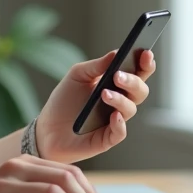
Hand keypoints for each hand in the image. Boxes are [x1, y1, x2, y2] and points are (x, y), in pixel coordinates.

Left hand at [33, 49, 154, 163]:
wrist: (47, 128)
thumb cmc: (64, 100)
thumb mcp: (77, 76)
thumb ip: (96, 65)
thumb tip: (116, 53)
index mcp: (116, 84)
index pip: (138, 72)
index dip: (146, 63)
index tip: (146, 53)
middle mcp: (120, 102)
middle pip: (140, 90)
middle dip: (133, 81)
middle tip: (118, 76)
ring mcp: (115, 120)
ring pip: (130, 109)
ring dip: (120, 100)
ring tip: (105, 93)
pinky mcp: (107, 139)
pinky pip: (120, 132)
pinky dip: (119, 123)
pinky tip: (113, 115)